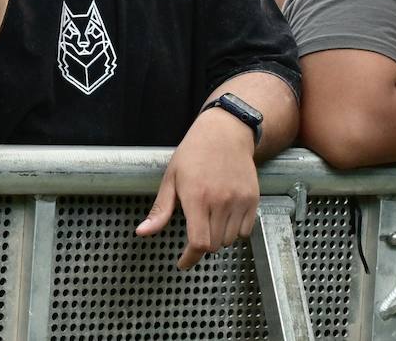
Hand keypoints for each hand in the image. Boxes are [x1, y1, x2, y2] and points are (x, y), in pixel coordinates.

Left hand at [136, 108, 258, 268]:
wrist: (225, 134)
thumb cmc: (193, 154)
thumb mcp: (171, 179)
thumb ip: (160, 210)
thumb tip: (142, 232)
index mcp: (196, 198)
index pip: (199, 242)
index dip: (190, 258)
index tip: (182, 263)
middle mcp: (220, 202)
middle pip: (214, 245)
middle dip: (202, 244)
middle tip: (195, 228)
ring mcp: (239, 201)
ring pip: (230, 240)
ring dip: (219, 238)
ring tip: (210, 217)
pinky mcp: (253, 200)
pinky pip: (245, 231)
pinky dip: (235, 231)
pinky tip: (225, 216)